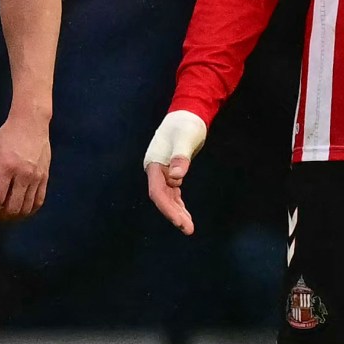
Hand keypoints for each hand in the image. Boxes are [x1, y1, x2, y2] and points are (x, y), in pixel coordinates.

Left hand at [0, 111, 50, 224]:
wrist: (31, 123)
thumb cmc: (7, 136)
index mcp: (7, 167)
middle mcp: (23, 174)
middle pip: (13, 207)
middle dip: (1, 217)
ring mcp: (36, 177)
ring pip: (27, 207)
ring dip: (15, 216)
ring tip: (6, 215)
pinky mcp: (45, 177)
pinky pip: (39, 201)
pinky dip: (30, 210)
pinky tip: (22, 211)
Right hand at [142, 110, 206, 235]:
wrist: (188, 114)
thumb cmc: (186, 124)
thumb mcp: (185, 138)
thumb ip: (180, 156)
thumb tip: (176, 176)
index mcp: (154, 163)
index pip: (157, 192)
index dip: (167, 208)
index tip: (179, 221)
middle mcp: (155, 170)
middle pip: (162, 198)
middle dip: (174, 214)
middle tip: (188, 229)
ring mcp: (162, 172)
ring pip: (167, 197)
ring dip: (177, 212)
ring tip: (188, 228)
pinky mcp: (171, 172)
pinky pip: (173, 193)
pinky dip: (179, 204)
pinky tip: (186, 215)